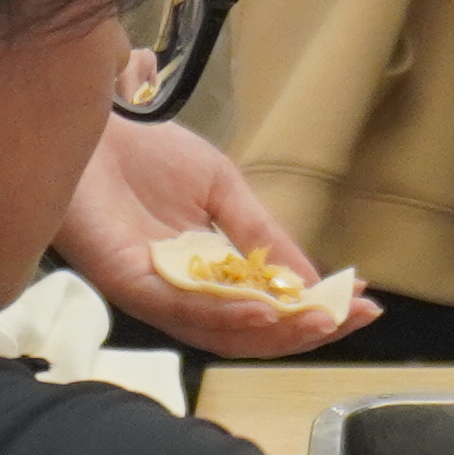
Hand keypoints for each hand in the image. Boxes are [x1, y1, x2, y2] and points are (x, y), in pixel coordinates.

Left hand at [63, 114, 370, 355]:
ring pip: (217, 331)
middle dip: (304, 330)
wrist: (92, 120)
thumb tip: (311, 279)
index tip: (361, 302)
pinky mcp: (124, 281)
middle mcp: (179, 293)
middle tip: (350, 319)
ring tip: (319, 321)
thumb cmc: (145, 150)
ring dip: (272, 331)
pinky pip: (178, 309)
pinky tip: (262, 308)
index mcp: (204, 274)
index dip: (314, 310)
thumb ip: (262, 236)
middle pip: (247, 333)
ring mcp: (152, 291)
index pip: (265, 308)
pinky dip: (224, 313)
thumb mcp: (223, 189)